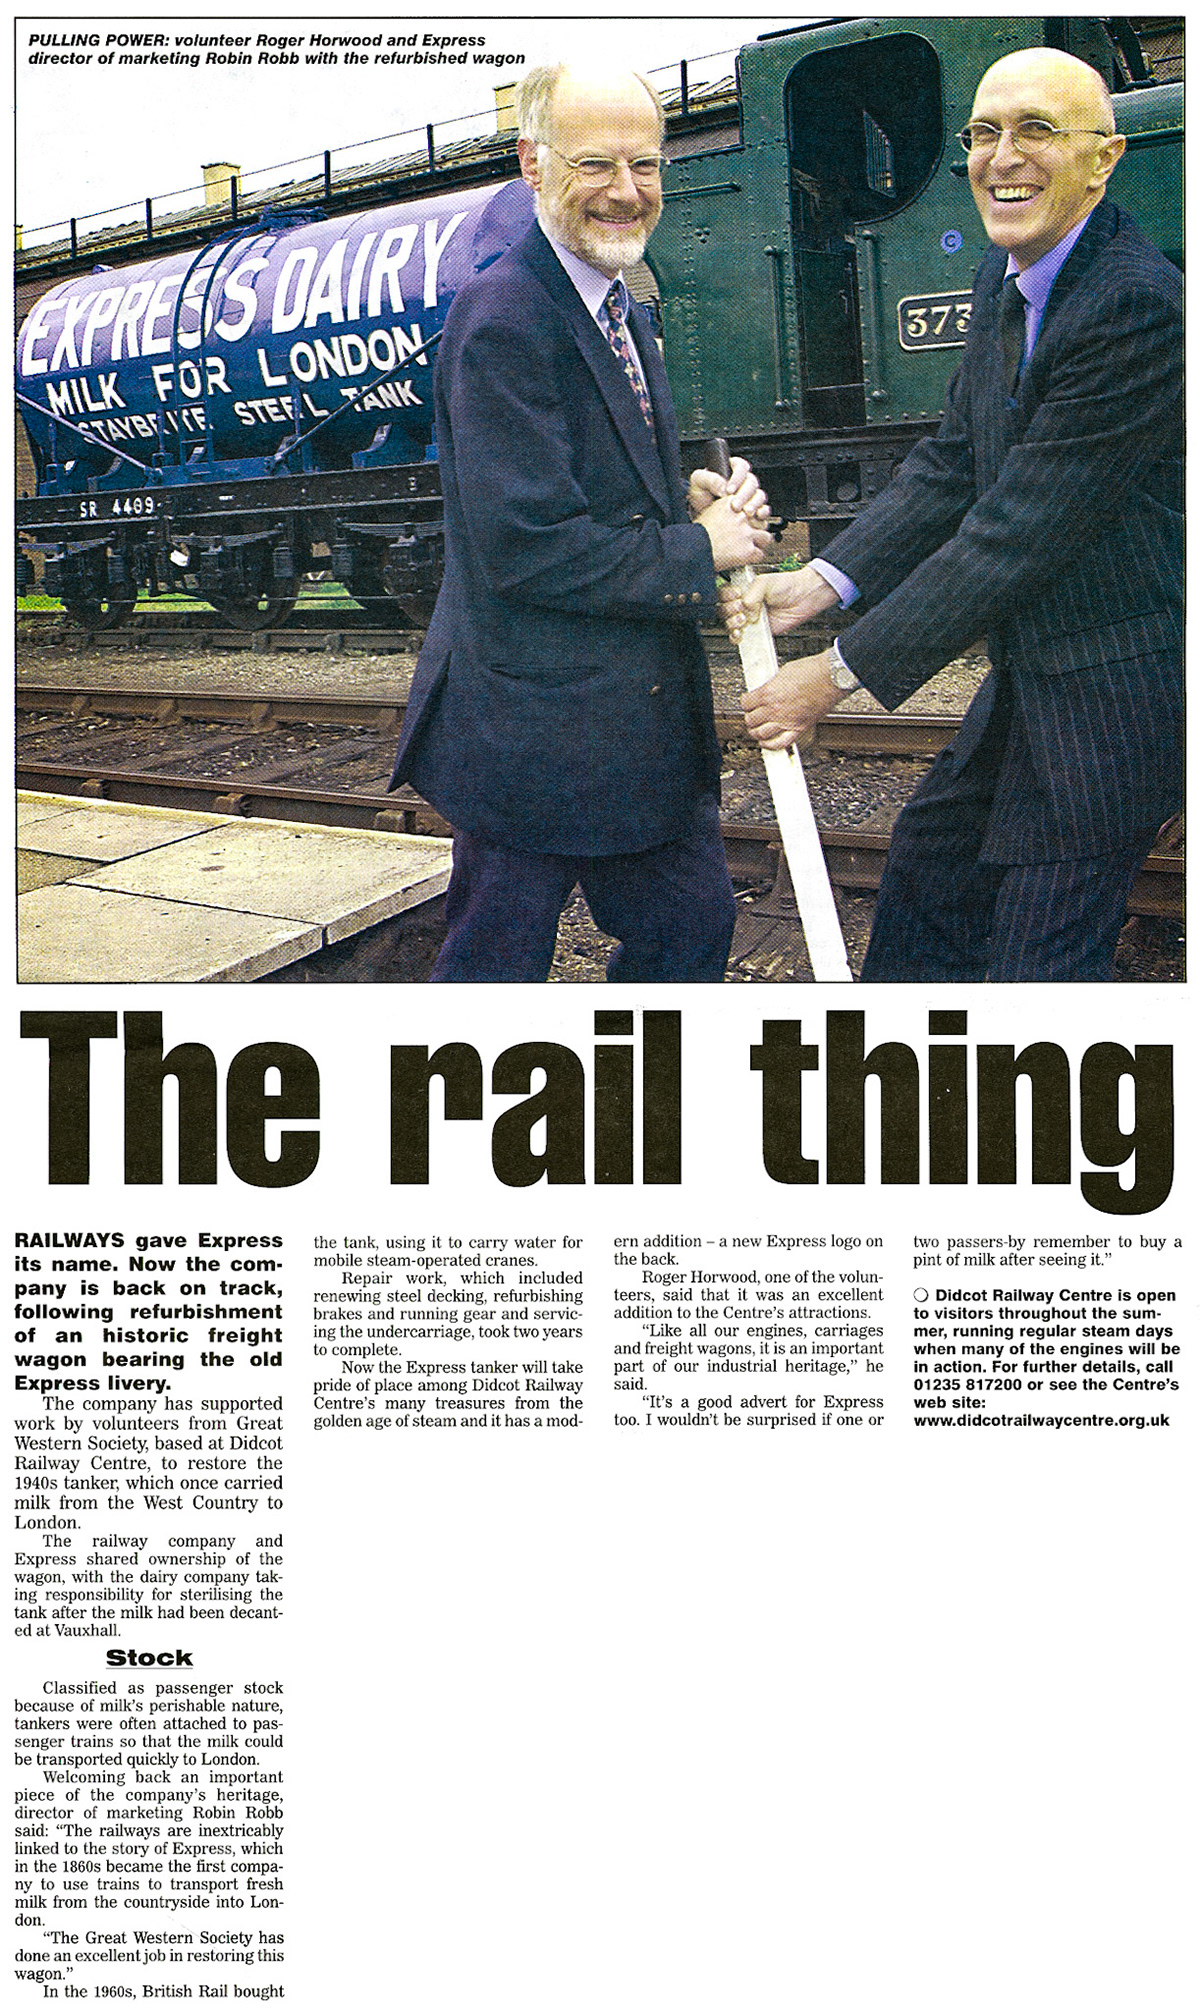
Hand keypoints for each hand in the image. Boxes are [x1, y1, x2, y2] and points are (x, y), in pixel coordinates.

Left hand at [688, 455, 771, 527]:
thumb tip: (723, 485)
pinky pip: (764, 510)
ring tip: (745, 513)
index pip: (741, 467)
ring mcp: (750, 496)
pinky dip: (762, 513)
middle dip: (744, 494)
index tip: (729, 489)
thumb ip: (709, 479)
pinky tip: (756, 517)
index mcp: (732, 471)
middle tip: (735, 505)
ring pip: (759, 496)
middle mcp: (743, 483)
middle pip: (752, 483)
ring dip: (754, 504)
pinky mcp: (754, 510)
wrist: (700, 516)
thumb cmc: (700, 496)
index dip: (737, 477)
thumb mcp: (698, 482)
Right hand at [698, 494, 772, 573]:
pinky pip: (760, 554)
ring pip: (766, 537)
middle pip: (761, 520)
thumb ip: (726, 511)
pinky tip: (744, 558)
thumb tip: (734, 514)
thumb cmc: (696, 535)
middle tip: (750, 537)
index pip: (752, 505)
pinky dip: (753, 558)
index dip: (750, 516)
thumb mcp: (710, 512)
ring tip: (750, 548)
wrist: (693, 550)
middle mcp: (742, 516)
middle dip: (757, 529)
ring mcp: (747, 533)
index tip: (747, 521)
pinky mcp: (748, 550)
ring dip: (759, 544)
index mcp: (732, 503)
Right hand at [721, 562, 839, 641]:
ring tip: (744, 620)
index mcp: (742, 590)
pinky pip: (741, 638)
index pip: (723, 595)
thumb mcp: (764, 581)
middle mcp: (744, 605)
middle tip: (742, 608)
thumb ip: (751, 595)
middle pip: (723, 611)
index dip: (726, 596)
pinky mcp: (757, 632)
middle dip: (730, 610)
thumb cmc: (787, 586)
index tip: (737, 595)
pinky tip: (742, 633)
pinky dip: (737, 638)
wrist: (804, 598)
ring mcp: (749, 619)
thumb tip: (746, 611)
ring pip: (729, 625)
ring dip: (732, 624)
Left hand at [741, 648, 841, 750]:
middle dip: (750, 717)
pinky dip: (770, 745)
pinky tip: (766, 742)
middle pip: (751, 720)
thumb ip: (772, 684)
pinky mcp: (799, 728)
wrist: (832, 677)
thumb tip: (767, 689)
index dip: (746, 702)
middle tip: (753, 715)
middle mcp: (775, 709)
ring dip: (756, 732)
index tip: (748, 702)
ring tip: (757, 728)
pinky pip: (779, 744)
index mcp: (769, 693)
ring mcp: (786, 721)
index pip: (746, 703)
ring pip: (761, 734)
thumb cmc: (813, 671)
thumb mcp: (784, 672)